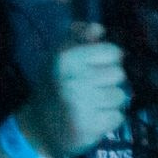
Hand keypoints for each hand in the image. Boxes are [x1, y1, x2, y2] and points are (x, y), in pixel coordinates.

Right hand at [14, 23, 127, 157]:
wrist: (37, 129)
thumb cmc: (54, 87)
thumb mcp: (59, 58)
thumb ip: (79, 38)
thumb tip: (98, 27)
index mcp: (66, 58)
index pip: (113, 51)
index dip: (108, 59)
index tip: (94, 68)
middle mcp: (73, 79)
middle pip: (119, 74)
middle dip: (108, 82)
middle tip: (89, 89)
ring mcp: (81, 104)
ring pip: (120, 96)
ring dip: (109, 102)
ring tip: (90, 104)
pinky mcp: (89, 126)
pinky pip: (118, 116)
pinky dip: (109, 119)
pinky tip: (92, 119)